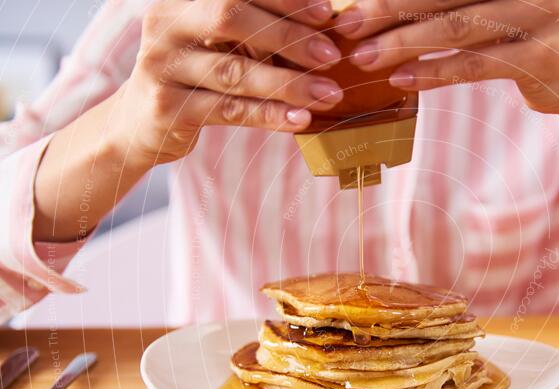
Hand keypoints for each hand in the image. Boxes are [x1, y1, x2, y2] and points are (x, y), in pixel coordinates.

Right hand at [116, 0, 344, 165]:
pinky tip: (301, 119)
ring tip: (329, 93)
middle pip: (231, 19)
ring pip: (234, 72)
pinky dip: (269, 115)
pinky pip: (229, 110)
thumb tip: (322, 23)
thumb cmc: (197, 74)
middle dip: (288, 36)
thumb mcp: (218, 42)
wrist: (142, 122)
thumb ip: (255, 27)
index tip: (326, 11)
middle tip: (332, 54)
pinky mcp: (168, 108)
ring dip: (288, 84)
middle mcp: (166, 24)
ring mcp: (162, 66)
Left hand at [334, 0, 558, 117]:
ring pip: (457, 26)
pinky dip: (436, 72)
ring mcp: (540, 14)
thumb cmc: (531, 47)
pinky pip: (478, 64)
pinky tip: (403, 80)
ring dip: (404, 43)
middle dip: (389, 8)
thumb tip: (388, 15)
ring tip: (364, 58)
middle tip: (348, 24)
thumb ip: (456, 7)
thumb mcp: (498, 15)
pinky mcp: (544, 56)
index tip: (351, 4)